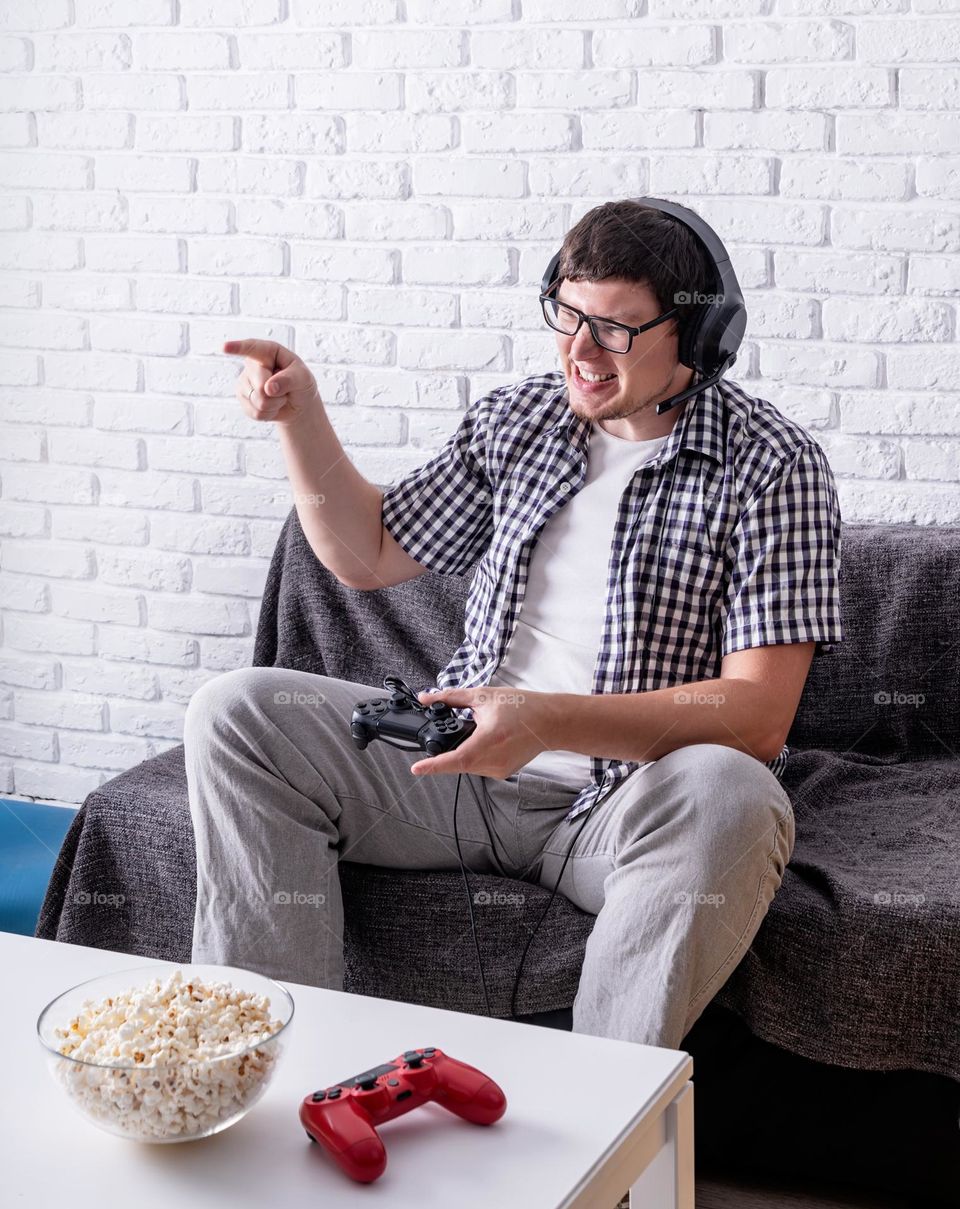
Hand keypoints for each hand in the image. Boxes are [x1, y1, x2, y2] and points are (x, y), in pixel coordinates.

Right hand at [224, 338, 319, 426]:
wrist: (297, 402)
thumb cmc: (300, 383)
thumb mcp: (303, 377)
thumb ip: (289, 380)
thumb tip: (268, 388)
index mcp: (267, 351)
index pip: (251, 348)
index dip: (237, 348)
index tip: (224, 347)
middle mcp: (252, 364)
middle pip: (260, 386)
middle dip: (277, 394)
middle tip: (285, 390)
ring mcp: (245, 382)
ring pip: (258, 402)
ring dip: (275, 404)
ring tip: (279, 396)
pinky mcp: (242, 398)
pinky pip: (256, 413)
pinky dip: (269, 414)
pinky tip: (272, 405)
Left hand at [409, 686, 555, 778]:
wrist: (551, 722)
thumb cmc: (523, 708)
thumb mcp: (484, 696)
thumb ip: (452, 698)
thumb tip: (427, 698)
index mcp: (489, 739)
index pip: (456, 759)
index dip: (434, 766)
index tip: (416, 768)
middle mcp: (494, 759)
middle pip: (459, 761)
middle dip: (450, 748)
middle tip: (455, 731)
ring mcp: (499, 769)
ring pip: (468, 765)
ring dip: (464, 751)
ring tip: (482, 731)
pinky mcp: (503, 772)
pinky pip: (479, 767)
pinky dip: (475, 755)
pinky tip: (489, 740)